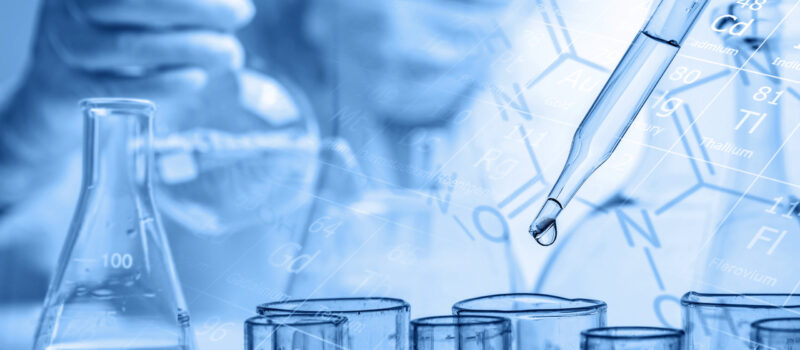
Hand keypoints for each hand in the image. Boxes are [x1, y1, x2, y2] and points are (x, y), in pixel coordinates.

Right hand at [0, 0, 253, 204]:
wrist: (59, 92)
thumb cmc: (114, 38)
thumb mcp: (137, 9)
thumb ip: (176, 6)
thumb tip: (233, 5)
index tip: (235, 0)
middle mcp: (69, 9)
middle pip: (136, 2)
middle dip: (199, 8)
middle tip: (240, 16)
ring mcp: (64, 48)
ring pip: (130, 45)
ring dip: (191, 47)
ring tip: (230, 54)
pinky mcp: (66, 89)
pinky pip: (119, 86)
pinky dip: (164, 82)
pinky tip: (198, 79)